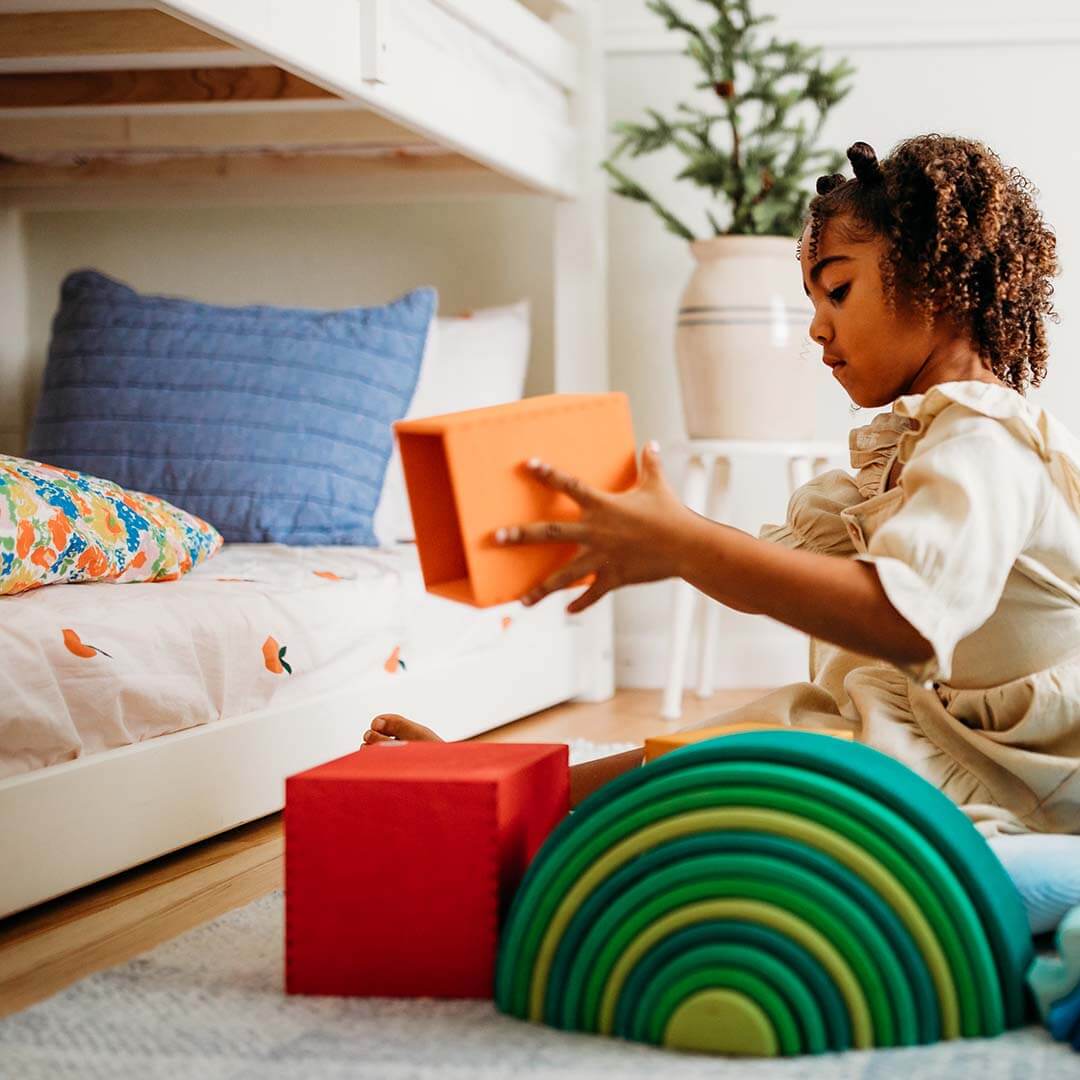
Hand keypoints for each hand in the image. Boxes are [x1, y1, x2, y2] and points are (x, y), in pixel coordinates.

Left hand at [493, 441, 690, 613]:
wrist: (688, 546)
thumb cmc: (672, 513)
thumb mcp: (657, 486)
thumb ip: (648, 465)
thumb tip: (650, 444)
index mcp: (603, 506)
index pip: (570, 486)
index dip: (548, 474)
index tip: (527, 464)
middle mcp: (596, 531)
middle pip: (551, 533)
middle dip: (522, 536)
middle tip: (497, 538)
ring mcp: (602, 557)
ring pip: (565, 575)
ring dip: (542, 588)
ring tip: (522, 600)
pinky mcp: (614, 577)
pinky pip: (593, 593)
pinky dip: (581, 604)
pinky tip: (567, 611)